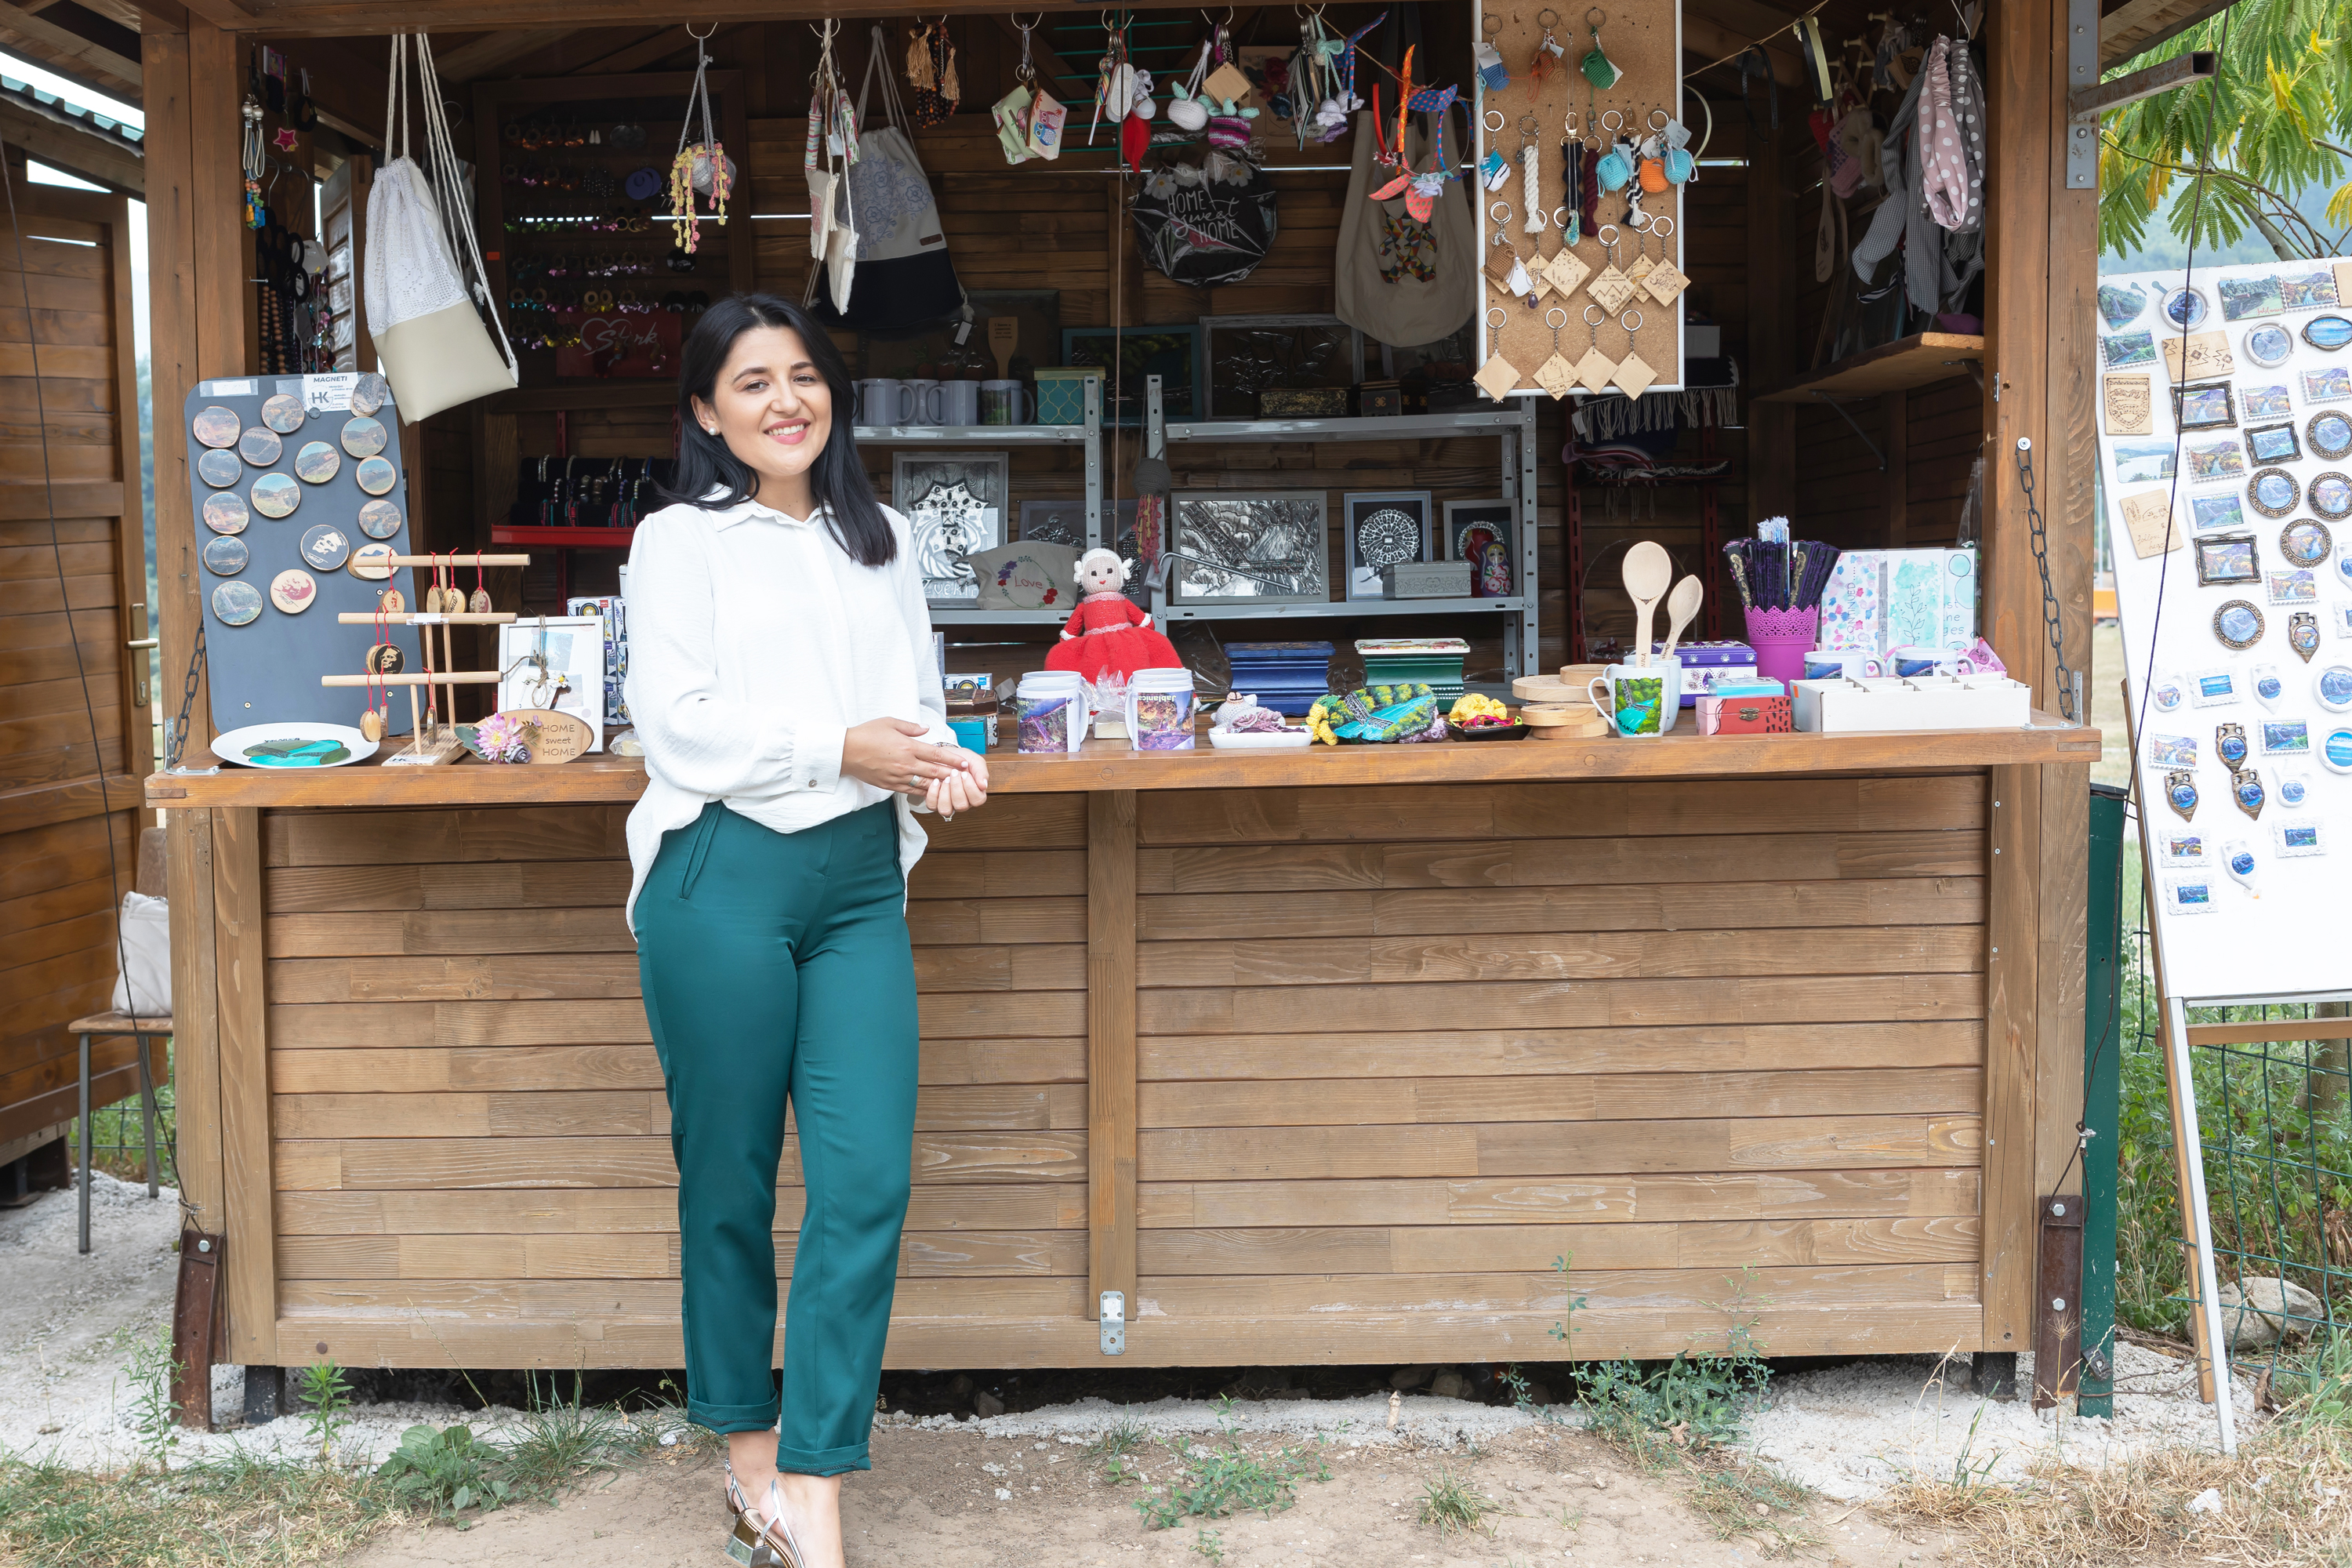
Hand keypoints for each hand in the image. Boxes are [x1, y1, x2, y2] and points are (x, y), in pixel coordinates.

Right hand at [842, 717, 967, 795]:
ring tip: (952, 786)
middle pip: (935, 771)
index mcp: (907, 747)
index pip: (936, 754)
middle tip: (965, 777)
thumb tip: (926, 729)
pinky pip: (911, 790)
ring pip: (925, 783)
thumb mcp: (890, 723)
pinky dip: (924, 791)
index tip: (963, 762)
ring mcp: (898, 776)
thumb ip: (910, 727)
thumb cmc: (866, 734)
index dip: (952, 759)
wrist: (846, 751)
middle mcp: (905, 763)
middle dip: (952, 774)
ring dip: (940, 785)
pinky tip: (932, 791)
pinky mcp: (890, 785)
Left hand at [924, 754, 988, 818]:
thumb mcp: (976, 761)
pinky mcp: (935, 801)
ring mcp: (948, 804)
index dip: (971, 787)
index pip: (977, 800)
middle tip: (955, 773)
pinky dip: (933, 794)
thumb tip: (984, 786)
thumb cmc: (962, 760)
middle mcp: (962, 802)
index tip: (966, 774)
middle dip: (957, 788)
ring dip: (945, 793)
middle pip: (961, 806)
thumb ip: (981, 772)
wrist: (946, 755)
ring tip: (946, 779)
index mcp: (976, 794)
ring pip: (946, 810)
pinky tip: (936, 781)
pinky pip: (932, 805)